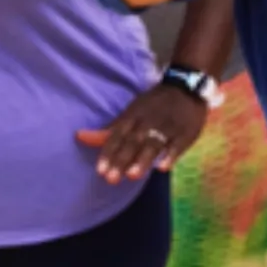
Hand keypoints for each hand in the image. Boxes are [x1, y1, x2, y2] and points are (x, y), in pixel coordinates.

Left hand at [77, 83, 208, 183]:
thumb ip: (110, 128)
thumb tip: (80, 136)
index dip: (109, 153)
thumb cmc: (154, 104)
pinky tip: (162, 168)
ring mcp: (168, 127)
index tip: (100, 171)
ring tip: (133, 176)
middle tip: (111, 179)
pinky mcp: (186, 132)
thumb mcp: (131, 111)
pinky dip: (171, 155)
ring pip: (154, 144)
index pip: (118, 135)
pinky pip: (178, 144)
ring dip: (143, 159)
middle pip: (133, 142)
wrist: (187, 87)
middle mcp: (149, 121)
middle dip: (122, 160)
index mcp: (134, 115)